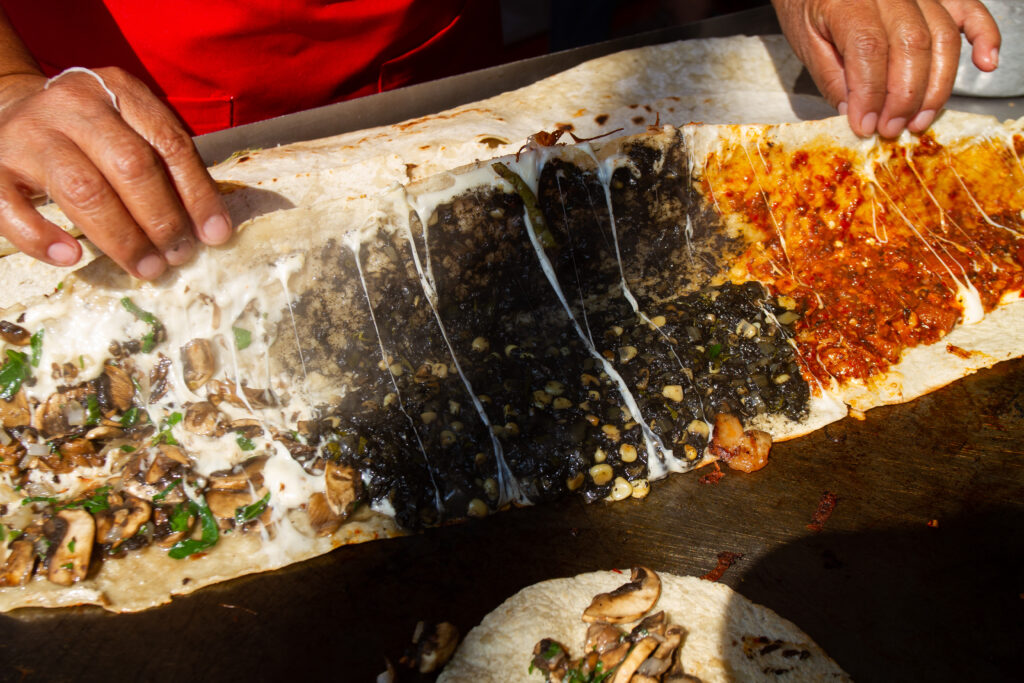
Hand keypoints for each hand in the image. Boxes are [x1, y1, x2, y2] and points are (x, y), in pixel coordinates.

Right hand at [0, 67, 230, 278]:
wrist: (9, 104)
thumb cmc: (88, 131)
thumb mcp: (130, 127)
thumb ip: (165, 165)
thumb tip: (207, 228)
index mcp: (118, 91)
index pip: (169, 144)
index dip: (198, 193)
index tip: (215, 235)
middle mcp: (73, 105)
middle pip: (130, 167)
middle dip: (162, 220)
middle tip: (178, 255)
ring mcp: (29, 134)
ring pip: (84, 189)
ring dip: (122, 237)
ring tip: (146, 267)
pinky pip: (12, 207)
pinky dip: (42, 237)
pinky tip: (70, 257)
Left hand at [772, 0, 1000, 137]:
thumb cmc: (809, 6)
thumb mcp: (806, 42)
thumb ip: (830, 76)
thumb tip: (856, 113)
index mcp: (849, 1)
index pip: (870, 49)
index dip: (871, 94)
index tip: (865, 126)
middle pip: (911, 45)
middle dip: (903, 97)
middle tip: (890, 129)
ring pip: (941, 37)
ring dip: (935, 86)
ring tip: (918, 121)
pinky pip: (969, 9)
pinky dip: (983, 35)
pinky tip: (985, 63)